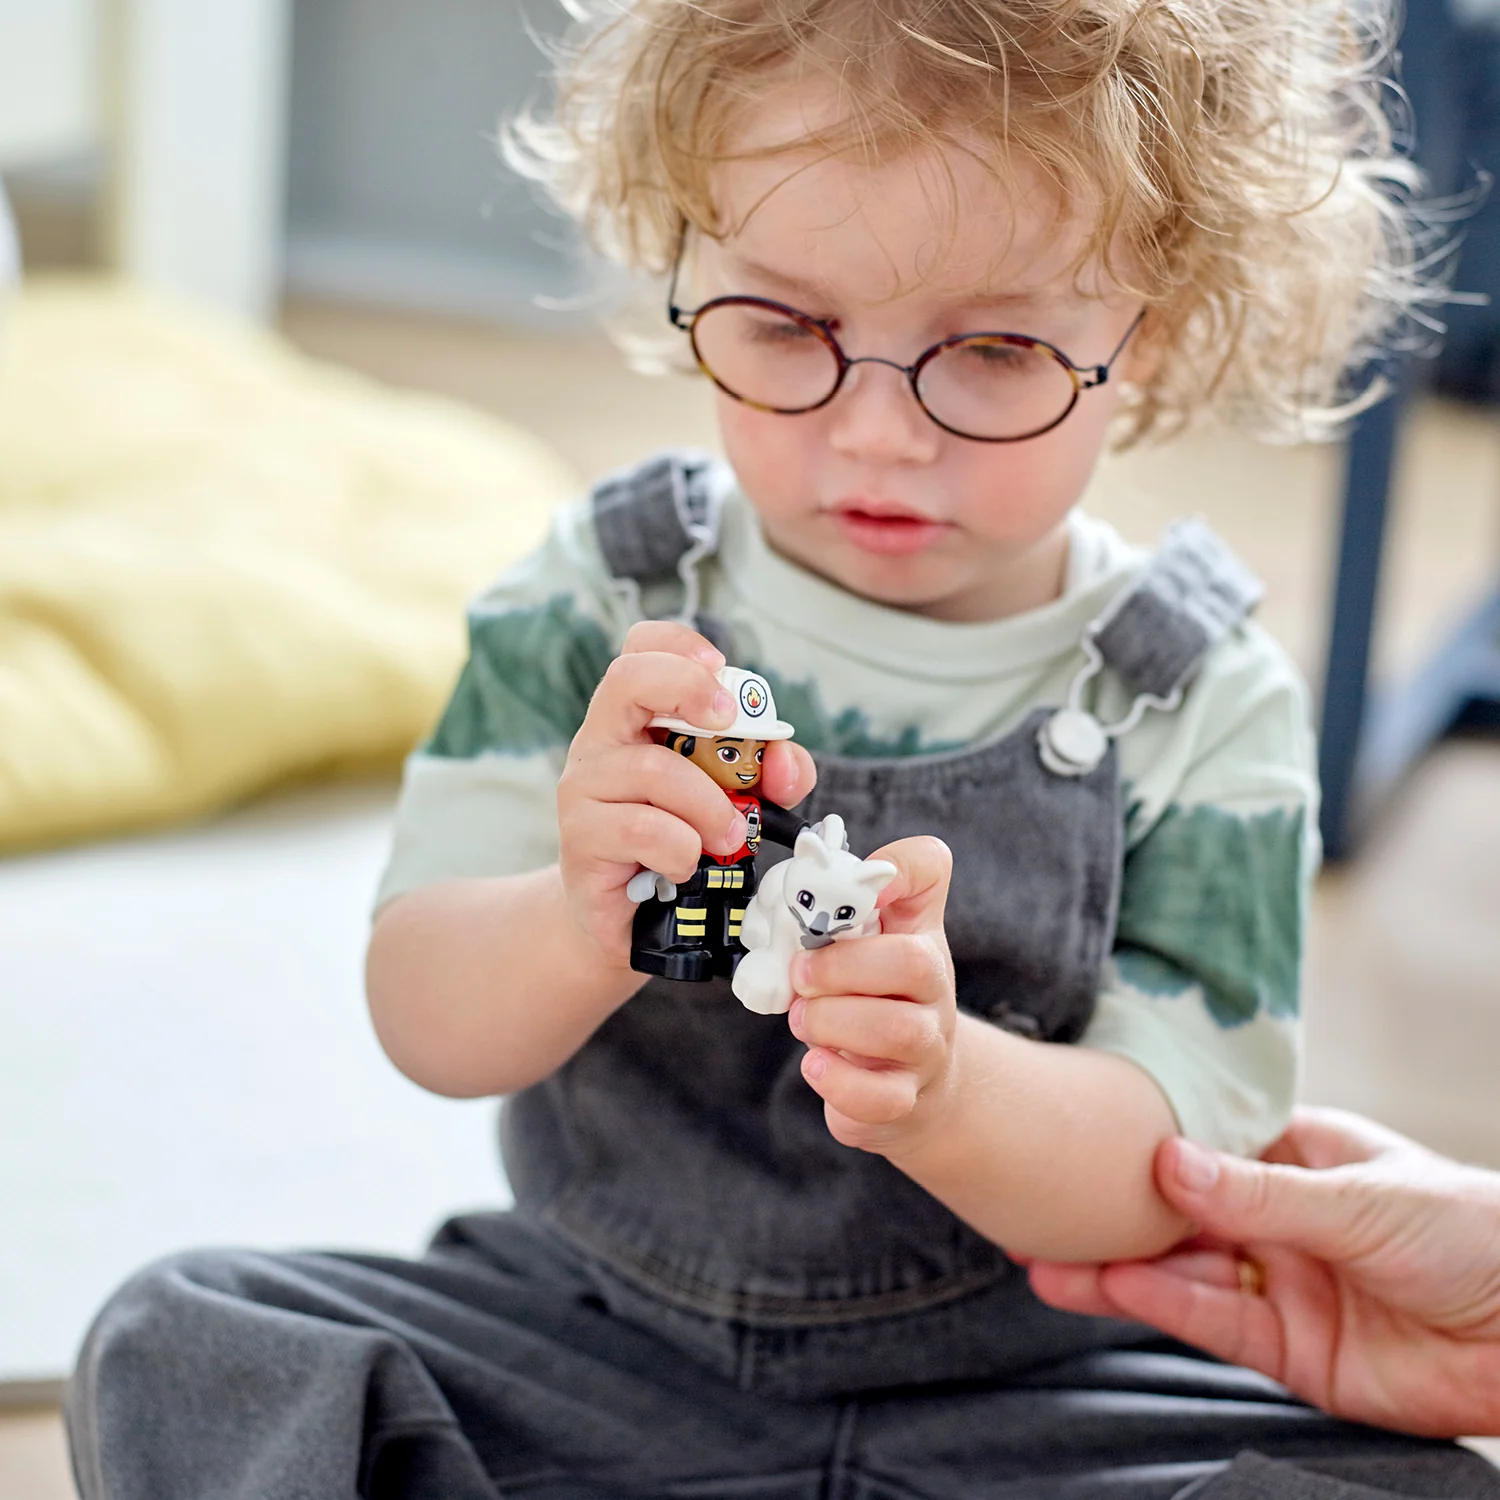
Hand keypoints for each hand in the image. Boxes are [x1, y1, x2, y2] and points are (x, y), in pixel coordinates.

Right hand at [556, 622, 815, 963]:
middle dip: (688, 690)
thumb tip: (784, 759)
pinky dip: (682, 848)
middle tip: (729, 722)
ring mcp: (583, 788)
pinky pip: (645, 829)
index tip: (721, 669)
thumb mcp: (736, 802)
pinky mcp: (581, 839)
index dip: (680, 645)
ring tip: (729, 838)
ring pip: (653, 769)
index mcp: (636, 719)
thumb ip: (771, 775)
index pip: (640, 648)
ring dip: (710, 806)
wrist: (630, 923)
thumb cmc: (682, 845)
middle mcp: (601, 741)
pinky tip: (686, 865)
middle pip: (627, 679)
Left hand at [786, 836, 956, 1155]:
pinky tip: (817, 1065)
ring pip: (896, 1030)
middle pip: (915, 963)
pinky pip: (882, 1097)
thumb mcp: (865, 945)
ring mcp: (926, 1045)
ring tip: (804, 1020)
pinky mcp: (905, 1098)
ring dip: (832, 1022)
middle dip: (842, 967)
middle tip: (800, 975)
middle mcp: (933, 985)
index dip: (901, 864)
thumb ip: (837, 909)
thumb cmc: (879, 999)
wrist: (918, 1080)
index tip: (864, 877)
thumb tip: (804, 874)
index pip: (929, 871)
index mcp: (916, 932)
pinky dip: (839, 1081)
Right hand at [1027, 1108, 1499, 1437]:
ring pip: (1182, 1273)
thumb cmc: (1471, 1230)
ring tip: (1043, 1259)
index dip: (1138, 1147)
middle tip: (1034, 1210)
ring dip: (1114, 1267)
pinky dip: (1160, 1307)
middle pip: (1178, 1216)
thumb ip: (1257, 1192)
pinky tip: (1108, 1288)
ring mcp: (1282, 1285)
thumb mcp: (1359, 1198)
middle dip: (1109, 1214)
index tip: (1073, 1140)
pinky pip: (1213, 1325)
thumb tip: (1164, 1160)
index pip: (1201, 1146)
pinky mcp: (1291, 1354)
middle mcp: (1279, 1219)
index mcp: (1297, 1156)